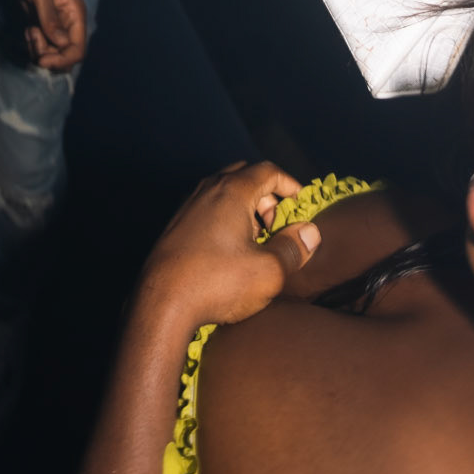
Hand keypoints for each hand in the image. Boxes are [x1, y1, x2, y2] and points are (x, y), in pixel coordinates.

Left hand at [14, 0, 86, 70]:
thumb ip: (49, 16)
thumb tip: (60, 44)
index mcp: (75, 13)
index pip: (78, 49)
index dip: (63, 60)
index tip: (43, 60)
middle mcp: (69, 22)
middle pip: (66, 55)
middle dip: (49, 56)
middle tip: (32, 37)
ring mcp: (56, 24)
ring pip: (53, 53)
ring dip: (39, 50)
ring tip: (29, 31)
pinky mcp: (43, 25)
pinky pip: (43, 46)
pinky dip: (34, 44)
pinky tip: (27, 30)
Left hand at [137, 161, 318, 329]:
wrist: (162, 302)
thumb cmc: (216, 283)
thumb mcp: (268, 272)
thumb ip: (293, 249)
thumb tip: (310, 233)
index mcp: (232, 192)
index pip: (268, 171)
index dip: (290, 185)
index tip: (303, 204)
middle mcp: (208, 190)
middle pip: (246, 177)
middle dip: (268, 198)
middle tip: (278, 228)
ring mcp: (190, 205)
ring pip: (226, 193)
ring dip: (247, 210)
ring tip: (257, 243)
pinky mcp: (178, 225)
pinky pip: (210, 208)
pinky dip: (228, 218)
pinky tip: (232, 252)